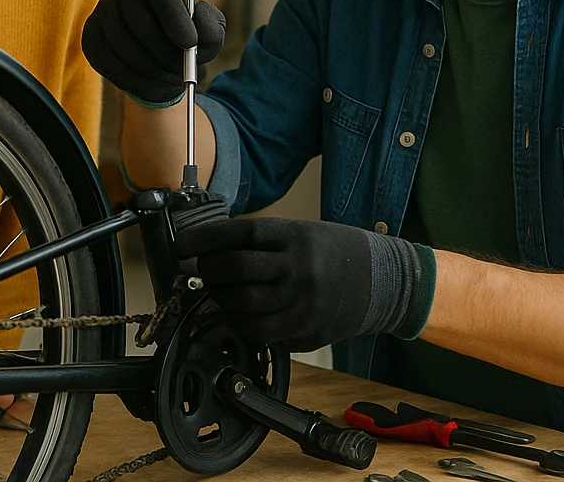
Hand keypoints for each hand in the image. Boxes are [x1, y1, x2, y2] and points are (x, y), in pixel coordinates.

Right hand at [81, 0, 225, 104]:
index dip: (174, 17)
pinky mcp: (91, 39)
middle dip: (166, 52)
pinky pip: (112, 66)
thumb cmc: (186, 32)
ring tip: (173, 77)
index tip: (191, 43)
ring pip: (126, 49)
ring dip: (153, 71)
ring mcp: (101, 12)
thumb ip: (211, 26)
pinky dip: (136, 81)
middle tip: (184, 69)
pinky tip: (154, 81)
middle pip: (140, 23)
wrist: (157, 47)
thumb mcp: (207, 27)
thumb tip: (198, 26)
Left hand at [177, 217, 433, 351]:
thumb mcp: (301, 233)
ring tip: (217, 292)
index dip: (206, 239)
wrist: (381, 281)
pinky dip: (237, 322)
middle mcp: (299, 267)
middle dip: (209, 271)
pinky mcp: (307, 329)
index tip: (182, 244)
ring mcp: (304, 301)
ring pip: (243, 304)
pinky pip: (259, 331)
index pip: (241, 233)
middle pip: (237, 269)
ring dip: (219, 299)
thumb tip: (209, 253)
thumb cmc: (332, 252)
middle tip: (201, 270)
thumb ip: (261, 244)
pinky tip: (234, 314)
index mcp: (297, 235)